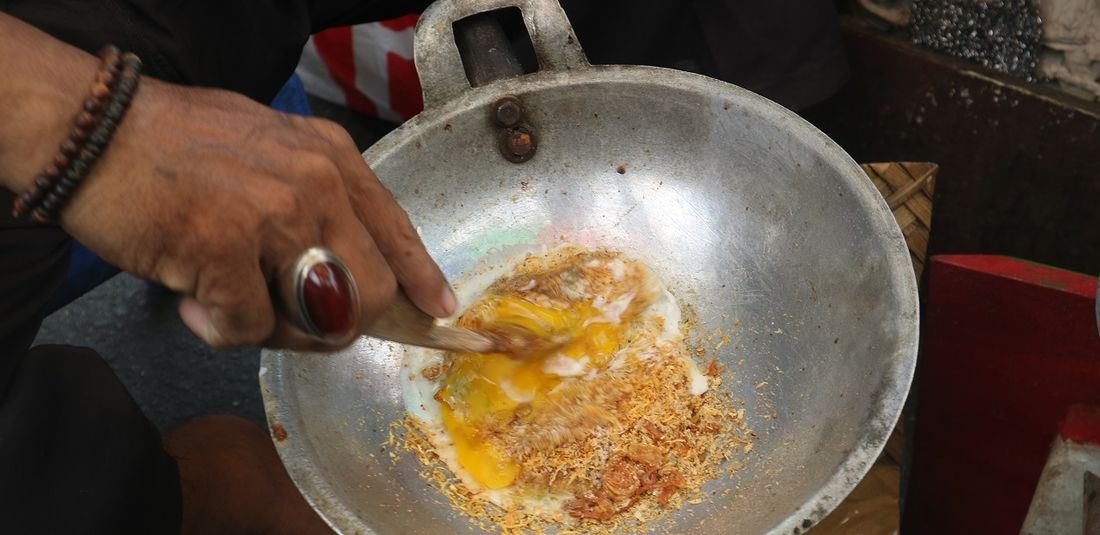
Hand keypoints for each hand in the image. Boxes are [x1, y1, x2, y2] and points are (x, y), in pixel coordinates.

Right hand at [60, 79, 455, 347]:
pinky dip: (219, 331)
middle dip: (338, 324)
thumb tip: (340, 264)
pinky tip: (192, 300)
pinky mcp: (227, 252)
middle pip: (371, 292)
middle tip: (291, 321)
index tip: (435, 309)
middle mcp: (315, 185)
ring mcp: (275, 218)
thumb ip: (312, 198)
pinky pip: (250, 330)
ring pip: (319, 321)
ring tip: (227, 303)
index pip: (397, 228)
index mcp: (330, 158)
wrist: (91, 131)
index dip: (419, 278)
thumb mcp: (269, 148)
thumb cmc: (173, 143)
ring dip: (275, 332)